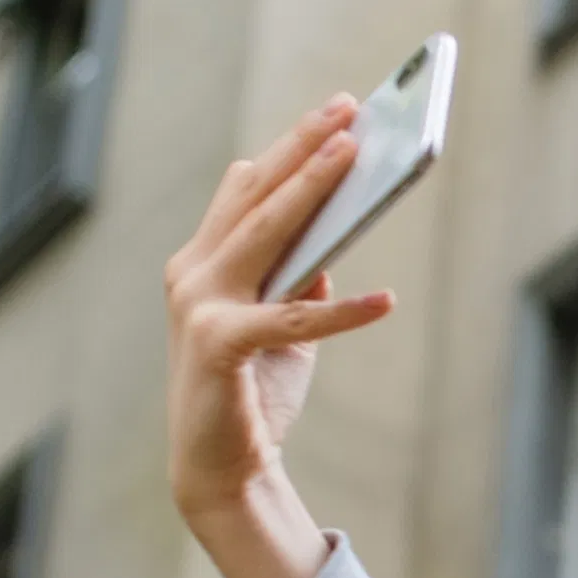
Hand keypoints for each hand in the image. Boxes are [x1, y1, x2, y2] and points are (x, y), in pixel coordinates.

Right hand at [162, 96, 397, 577]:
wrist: (219, 468)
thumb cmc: (251, 392)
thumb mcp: (280, 325)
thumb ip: (296, 279)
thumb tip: (332, 237)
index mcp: (202, 261)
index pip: (247, 188)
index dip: (290, 147)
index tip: (335, 111)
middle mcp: (192, 273)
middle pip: (256, 195)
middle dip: (304, 148)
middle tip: (348, 109)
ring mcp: (199, 306)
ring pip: (266, 234)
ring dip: (312, 190)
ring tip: (355, 156)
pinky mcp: (219, 346)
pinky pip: (293, 320)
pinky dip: (341, 311)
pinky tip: (385, 301)